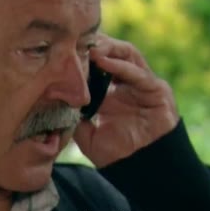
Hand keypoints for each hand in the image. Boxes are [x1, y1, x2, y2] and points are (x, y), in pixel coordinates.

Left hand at [73, 34, 179, 167]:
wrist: (140, 168)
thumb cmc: (115, 153)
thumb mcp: (86, 132)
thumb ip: (73, 115)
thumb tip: (52, 101)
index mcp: (111, 90)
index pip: (98, 62)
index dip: (83, 54)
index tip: (64, 49)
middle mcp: (128, 83)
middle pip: (113, 52)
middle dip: (95, 45)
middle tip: (75, 41)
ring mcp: (144, 84)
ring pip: (127, 54)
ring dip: (108, 48)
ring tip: (88, 48)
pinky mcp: (157, 90)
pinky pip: (138, 73)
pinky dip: (120, 65)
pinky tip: (102, 61)